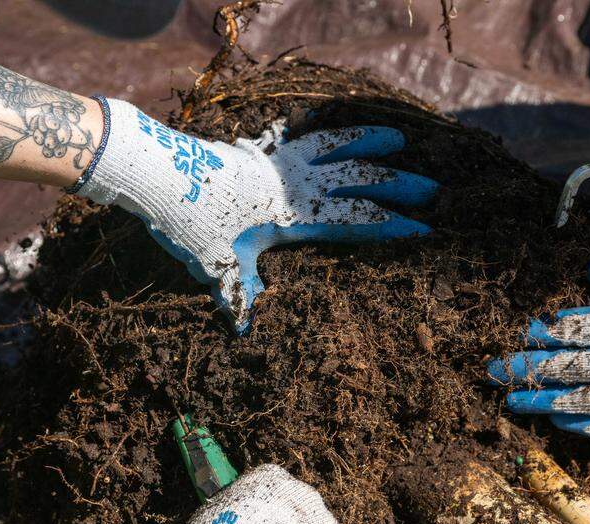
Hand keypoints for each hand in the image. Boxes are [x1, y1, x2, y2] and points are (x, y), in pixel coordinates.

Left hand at [75, 98, 437, 330]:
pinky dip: (324, 128)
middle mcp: (295, 183)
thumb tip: (245, 332)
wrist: (156, 172)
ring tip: (401, 137)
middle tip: (434, 189)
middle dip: (399, 186)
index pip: (356, 220)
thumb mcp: (216, 265)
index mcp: (294, 214)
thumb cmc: (188, 221)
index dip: (393, 225)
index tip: (426, 229)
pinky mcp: (261, 150)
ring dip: (371, 141)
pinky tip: (336, 124)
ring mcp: (281, 162)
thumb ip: (239, 293)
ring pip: (338, 145)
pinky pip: (303, 134)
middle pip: (360, 180)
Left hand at [488, 251, 589, 436]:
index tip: (522, 330)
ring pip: (578, 401)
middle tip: (491, 369)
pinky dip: (580, 426)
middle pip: (565, 368)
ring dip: (540, 401)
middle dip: (525, 368)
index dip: (543, 331)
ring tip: (511, 401)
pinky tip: (557, 421)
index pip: (574, 329)